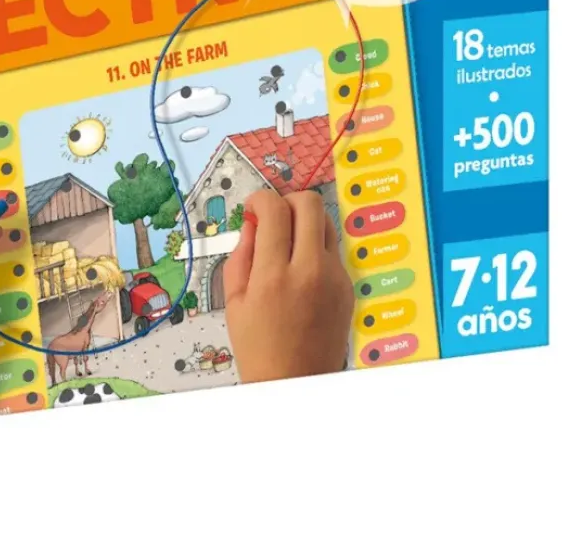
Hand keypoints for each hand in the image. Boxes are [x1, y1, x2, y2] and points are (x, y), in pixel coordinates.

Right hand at [223, 189, 353, 382]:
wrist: (295, 383)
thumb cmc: (258, 347)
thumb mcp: (234, 299)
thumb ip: (241, 253)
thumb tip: (253, 222)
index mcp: (275, 275)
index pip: (274, 209)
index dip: (259, 199)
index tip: (252, 209)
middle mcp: (310, 270)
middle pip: (309, 203)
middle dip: (287, 201)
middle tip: (273, 219)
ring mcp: (335, 278)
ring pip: (326, 222)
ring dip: (304, 222)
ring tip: (287, 244)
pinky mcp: (348, 287)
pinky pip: (333, 249)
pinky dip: (315, 247)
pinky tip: (301, 270)